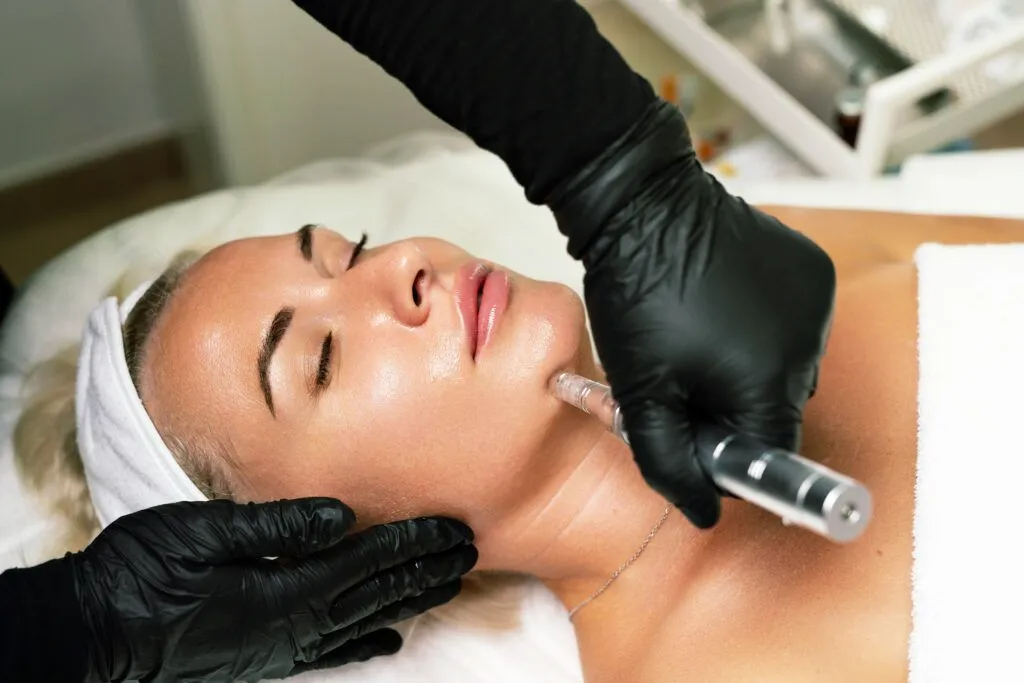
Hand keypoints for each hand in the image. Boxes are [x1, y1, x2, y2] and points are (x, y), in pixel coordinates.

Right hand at [70, 498, 476, 681]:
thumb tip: (341, 515)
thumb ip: (276, 526)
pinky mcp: (266, 658)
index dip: (413, 542)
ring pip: (365, 620)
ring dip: (410, 599)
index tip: (453, 528)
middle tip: (470, 551)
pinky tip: (390, 639)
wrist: (91, 637)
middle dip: (427, 568)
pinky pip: (331, 650)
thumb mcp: (200, 534)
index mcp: (283, 590)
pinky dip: (367, 640)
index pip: (367, 560)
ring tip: (448, 583)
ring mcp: (281, 647)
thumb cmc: (138, 576)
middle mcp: (294, 625)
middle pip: (378, 592)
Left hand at [551, 101, 835, 528]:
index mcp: (769, 383)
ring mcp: (815, 304)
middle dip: (732, 409)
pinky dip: (764, 327)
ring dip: (748, 368)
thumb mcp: (640, 392)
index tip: (692, 433)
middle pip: (777, 412)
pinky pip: (794, 325)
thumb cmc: (635, 295)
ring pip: (786, 369)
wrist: (642, 204)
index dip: (726, 457)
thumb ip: (669, 462)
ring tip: (698, 336)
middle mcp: (809, 346)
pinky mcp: (812, 271)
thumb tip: (705, 514)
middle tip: (680, 379)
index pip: (769, 455)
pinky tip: (723, 303)